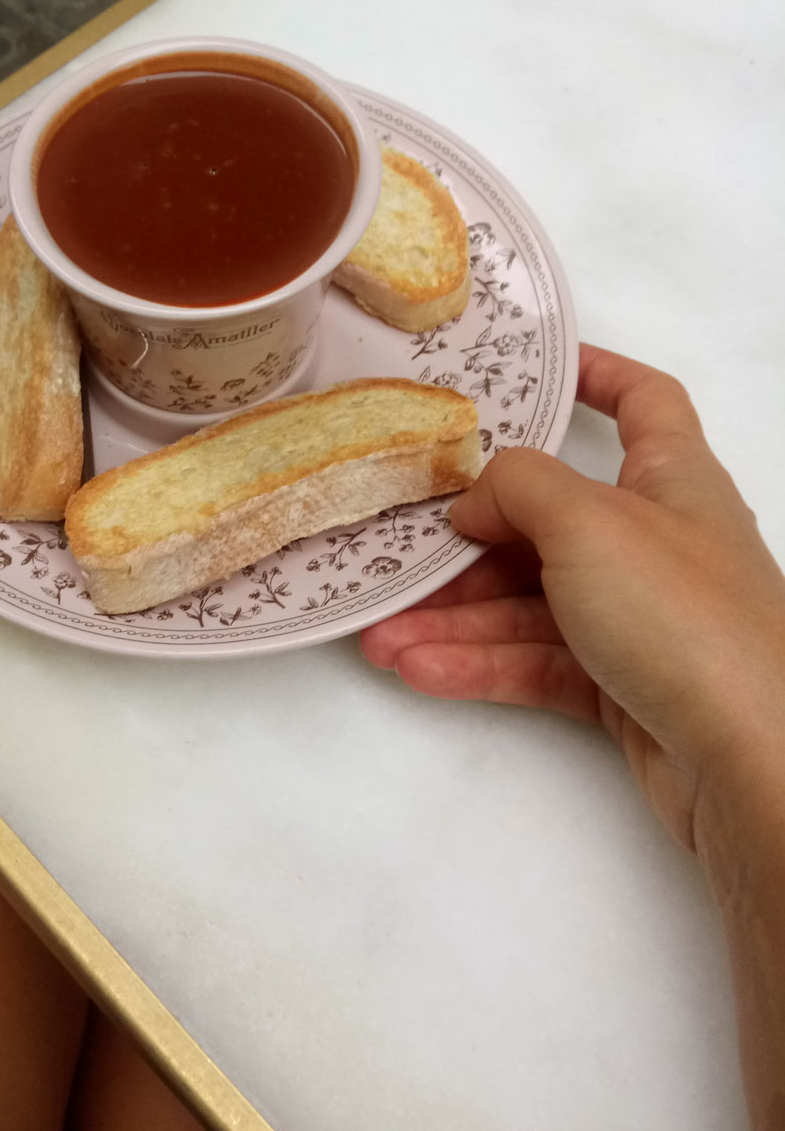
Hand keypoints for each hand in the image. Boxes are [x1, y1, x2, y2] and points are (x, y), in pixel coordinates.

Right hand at [361, 344, 784, 856]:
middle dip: (467, 545)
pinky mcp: (618, 686)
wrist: (750, 759)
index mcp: (672, 482)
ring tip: (382, 640)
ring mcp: (636, 620)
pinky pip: (534, 663)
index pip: (644, 404)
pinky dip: (477, 664)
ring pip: (528, 605)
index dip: (596, 376)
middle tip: (397, 556)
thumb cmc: (684, 616)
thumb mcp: (590, 522)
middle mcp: (654, 545)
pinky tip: (419, 669)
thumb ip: (519, 489)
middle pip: (546, 525)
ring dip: (453, 620)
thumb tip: (473, 499)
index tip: (534, 371)